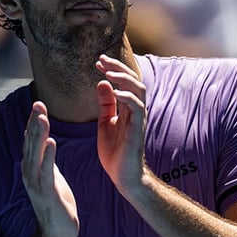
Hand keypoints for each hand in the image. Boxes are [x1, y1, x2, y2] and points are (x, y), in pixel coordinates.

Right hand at [22, 101, 78, 236]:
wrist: (58, 233)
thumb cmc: (56, 203)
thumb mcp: (50, 176)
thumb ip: (46, 160)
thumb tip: (45, 142)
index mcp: (32, 168)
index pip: (31, 140)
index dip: (33, 122)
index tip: (38, 103)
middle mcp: (29, 173)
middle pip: (30, 143)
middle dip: (34, 123)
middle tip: (38, 103)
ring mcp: (35, 183)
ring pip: (36, 154)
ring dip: (39, 135)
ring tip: (42, 117)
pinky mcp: (46, 192)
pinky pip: (46, 170)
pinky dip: (48, 155)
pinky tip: (51, 142)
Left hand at [95, 55, 146, 194]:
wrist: (122, 175)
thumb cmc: (115, 151)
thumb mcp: (105, 122)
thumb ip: (105, 103)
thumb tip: (102, 82)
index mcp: (127, 108)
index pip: (124, 82)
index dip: (112, 69)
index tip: (98, 61)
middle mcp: (135, 110)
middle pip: (133, 80)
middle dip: (118, 67)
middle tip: (101, 60)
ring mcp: (138, 119)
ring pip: (139, 90)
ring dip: (123, 78)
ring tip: (108, 72)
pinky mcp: (137, 129)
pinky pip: (137, 107)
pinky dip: (127, 97)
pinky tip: (115, 92)